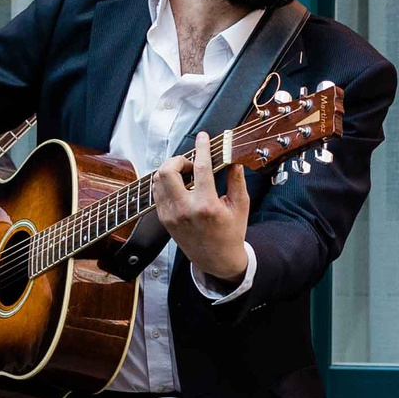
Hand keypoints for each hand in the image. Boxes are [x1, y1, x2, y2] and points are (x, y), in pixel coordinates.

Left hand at [153, 130, 251, 287]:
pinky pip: (157, 192)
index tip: (202, 137)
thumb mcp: (241, 206)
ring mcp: (171, 215)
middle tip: (191, 164)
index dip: (201, 148)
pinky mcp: (164, 219)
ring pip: (158, 180)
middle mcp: (185, 210)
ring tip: (187, 175)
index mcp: (206, 206)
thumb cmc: (231, 233)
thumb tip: (233, 160)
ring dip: (171, 170)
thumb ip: (236, 180)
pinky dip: (167, 183)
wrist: (216, 259)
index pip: (201, 169)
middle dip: (178, 160)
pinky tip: (180, 185)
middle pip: (167, 171)